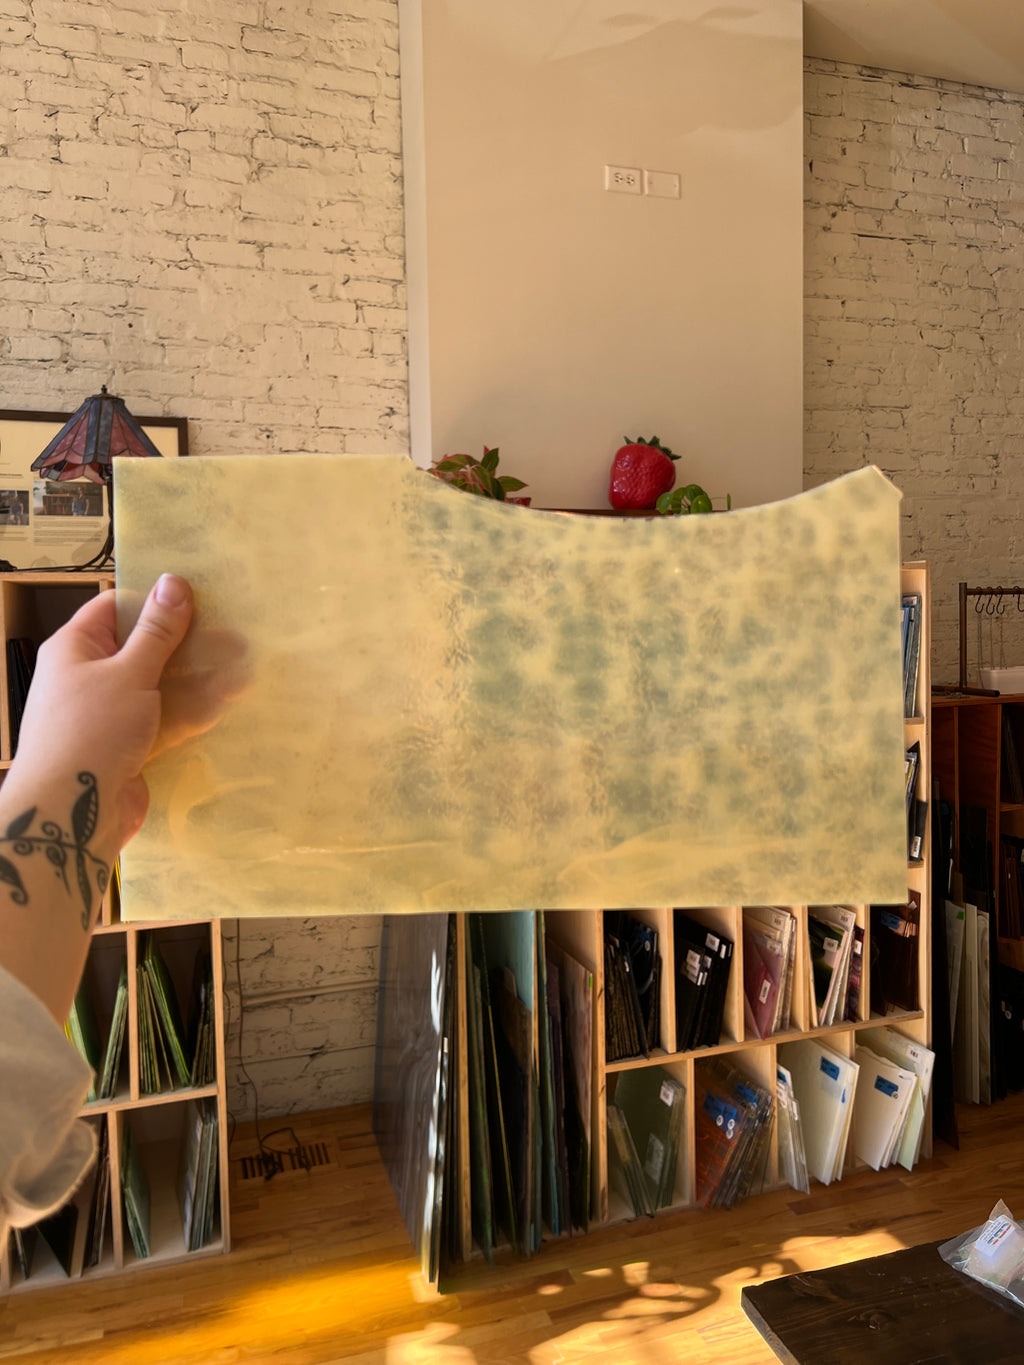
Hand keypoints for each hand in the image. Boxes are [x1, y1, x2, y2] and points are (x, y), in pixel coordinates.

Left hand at [8, 574, 242, 852]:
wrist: (70, 813)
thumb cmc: (90, 733)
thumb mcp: (128, 673)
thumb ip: (155, 632)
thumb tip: (172, 582)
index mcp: (75, 649)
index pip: (114, 609)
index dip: (152, 600)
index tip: (197, 595)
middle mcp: (88, 678)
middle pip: (142, 649)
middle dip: (186, 645)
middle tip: (232, 635)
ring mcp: (108, 715)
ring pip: (157, 687)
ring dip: (195, 681)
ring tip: (240, 672)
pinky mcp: (126, 746)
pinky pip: (160, 721)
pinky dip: (187, 715)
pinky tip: (222, 707)